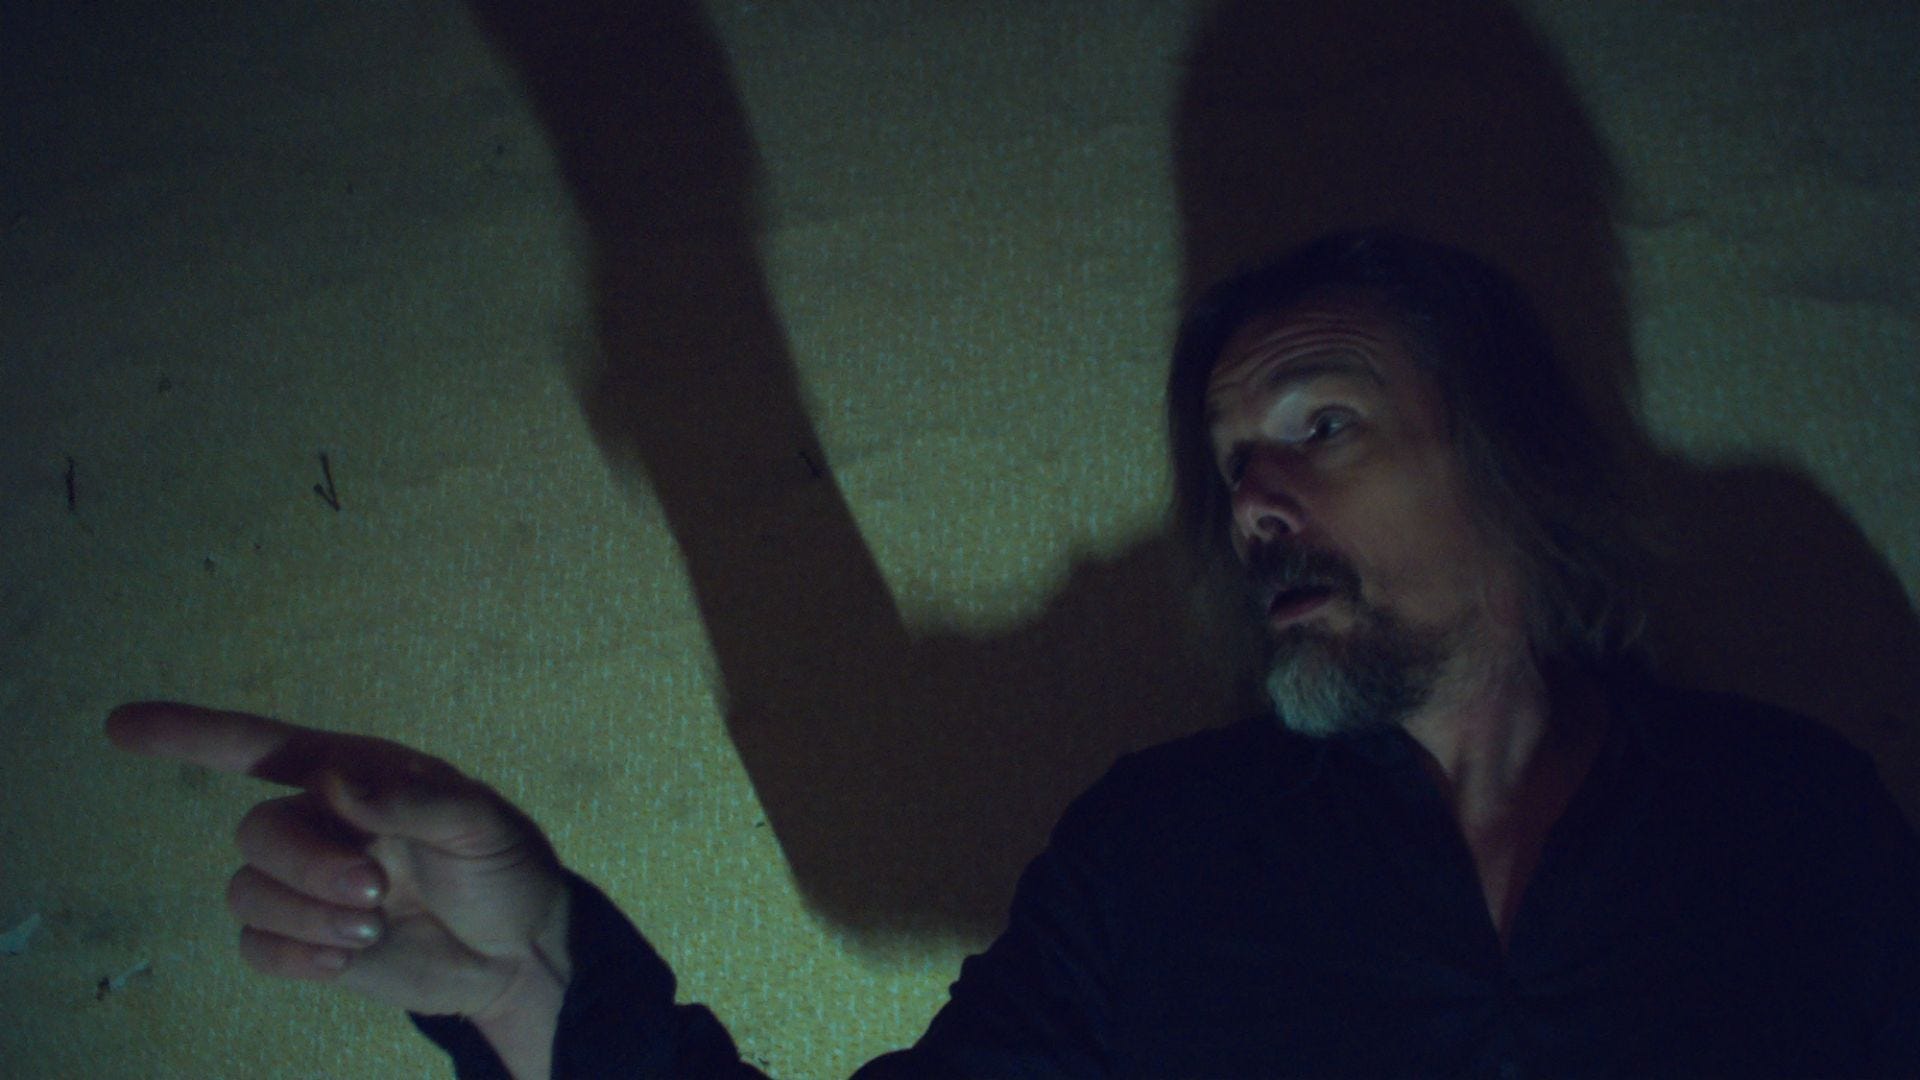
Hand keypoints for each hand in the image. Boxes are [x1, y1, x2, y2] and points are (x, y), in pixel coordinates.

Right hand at [104, 702, 570, 1023]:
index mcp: (359, 775)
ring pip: (247, 892)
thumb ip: (412, 800)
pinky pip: (256, 946)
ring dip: (306, 916)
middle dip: (306, 868)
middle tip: (376, 892)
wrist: (520, 952)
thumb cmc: (506, 870)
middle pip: (256, 833)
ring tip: (376, 925)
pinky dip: (294, 955)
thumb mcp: (481, 825)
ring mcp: (311, 885)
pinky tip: (346, 960)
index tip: (120, 726)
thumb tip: (335, 782)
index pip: (262, 746)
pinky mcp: (309, 941)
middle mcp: (323, 823)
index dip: (191, 733)